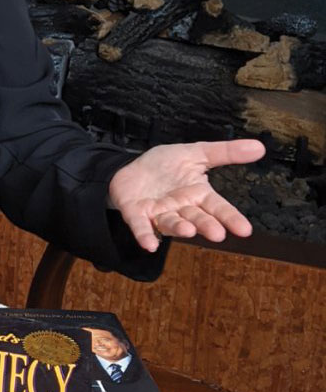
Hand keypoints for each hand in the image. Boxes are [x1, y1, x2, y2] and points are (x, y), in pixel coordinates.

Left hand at [107, 139, 265, 252]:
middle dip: (206, 226)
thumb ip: (225, 152)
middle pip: (197, 218)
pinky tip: (150, 245)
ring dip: (180, 229)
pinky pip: (141, 226)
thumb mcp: (196, 153)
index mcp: (197, 194)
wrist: (131, 167)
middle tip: (218, 234)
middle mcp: (181, 208)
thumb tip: (260, 147)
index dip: (230, 218)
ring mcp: (159, 213)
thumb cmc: (166, 166)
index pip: (218, 207)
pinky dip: (146, 235)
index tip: (245, 230)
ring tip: (189, 231)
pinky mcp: (137, 214)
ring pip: (172, 223)